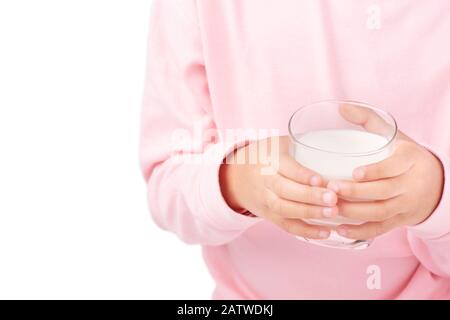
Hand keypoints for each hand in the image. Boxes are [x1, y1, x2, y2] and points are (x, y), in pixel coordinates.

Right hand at [220, 137, 337, 238]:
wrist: (237, 178)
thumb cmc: (266, 156)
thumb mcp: (278, 143)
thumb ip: (302, 144)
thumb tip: (339, 145)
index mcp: (269, 160)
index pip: (285, 168)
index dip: (302, 175)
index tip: (320, 179)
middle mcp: (265, 182)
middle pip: (285, 191)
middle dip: (310, 197)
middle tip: (333, 198)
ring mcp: (266, 201)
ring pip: (285, 210)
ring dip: (310, 213)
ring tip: (333, 213)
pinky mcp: (270, 216)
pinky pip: (286, 226)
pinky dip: (306, 231)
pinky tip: (326, 232)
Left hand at [327, 105, 444, 239]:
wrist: (434, 183)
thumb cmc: (403, 155)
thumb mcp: (393, 134)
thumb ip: (368, 119)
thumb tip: (341, 106)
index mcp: (410, 159)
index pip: (394, 166)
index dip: (376, 171)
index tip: (354, 172)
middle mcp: (411, 183)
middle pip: (384, 191)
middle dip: (357, 192)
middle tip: (332, 189)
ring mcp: (406, 204)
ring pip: (381, 212)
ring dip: (355, 212)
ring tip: (332, 207)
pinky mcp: (400, 220)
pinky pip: (381, 228)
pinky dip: (361, 231)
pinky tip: (340, 229)